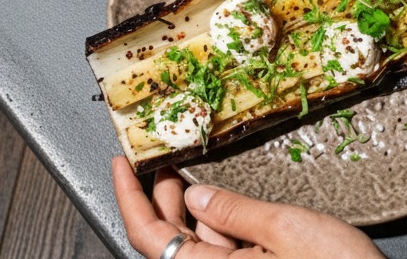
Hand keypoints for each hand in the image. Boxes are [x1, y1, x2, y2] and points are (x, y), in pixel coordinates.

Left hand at [113, 158, 382, 257]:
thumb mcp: (287, 229)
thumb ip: (235, 212)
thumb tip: (196, 196)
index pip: (147, 237)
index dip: (128, 197)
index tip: (120, 163)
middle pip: (168, 243)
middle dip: (161, 198)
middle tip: (162, 157)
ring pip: (194, 248)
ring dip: (189, 211)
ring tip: (189, 170)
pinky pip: (219, 256)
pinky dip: (215, 226)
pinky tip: (223, 202)